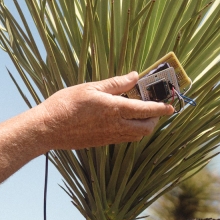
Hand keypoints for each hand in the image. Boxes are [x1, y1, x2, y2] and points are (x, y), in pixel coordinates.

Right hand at [34, 73, 173, 151]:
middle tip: (154, 107)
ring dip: (143, 125)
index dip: (161, 108)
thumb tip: (134, 76)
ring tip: (139, 112)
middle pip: (146, 127)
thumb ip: (116, 83)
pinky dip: (130, 130)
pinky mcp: (102, 142)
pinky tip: (122, 120)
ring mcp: (109, 137)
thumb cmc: (66, 104)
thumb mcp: (91, 87)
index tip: (171, 106)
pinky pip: (124, 139)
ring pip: (136, 135)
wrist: (48, 128)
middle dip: (155, 118)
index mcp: (115, 109)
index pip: (146, 109)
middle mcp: (116, 126)